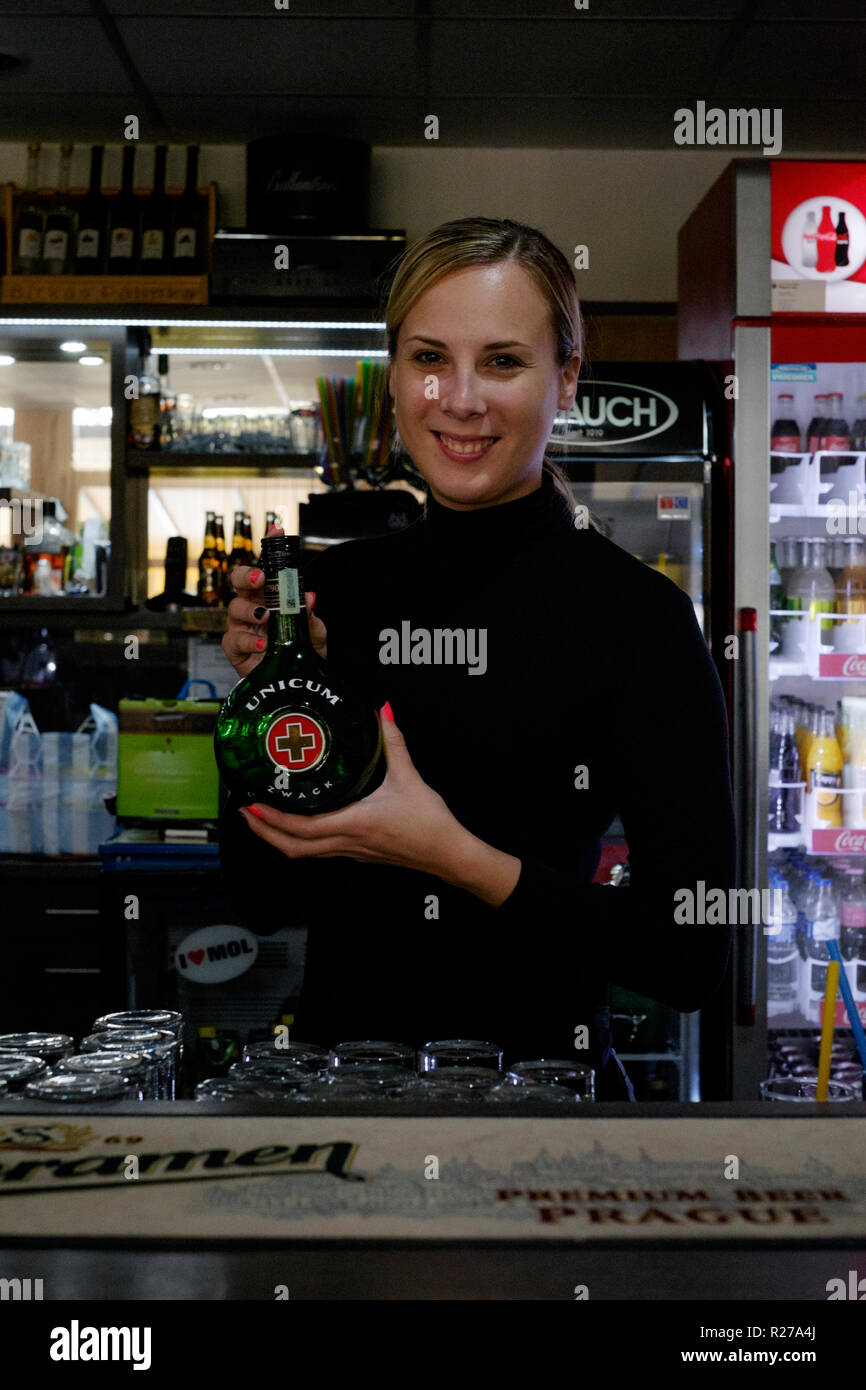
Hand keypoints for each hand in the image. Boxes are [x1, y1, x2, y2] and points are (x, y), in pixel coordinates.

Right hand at [221, 523, 327, 677]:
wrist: (297, 684)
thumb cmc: (302, 653)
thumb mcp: (315, 635)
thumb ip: (311, 618)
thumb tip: (309, 596)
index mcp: (270, 596)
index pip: (267, 567)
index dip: (269, 546)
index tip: (277, 529)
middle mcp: (252, 607)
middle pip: (238, 582)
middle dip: (246, 576)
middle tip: (259, 580)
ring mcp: (241, 628)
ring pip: (233, 610)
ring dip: (250, 611)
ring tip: (266, 618)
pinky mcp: (235, 649)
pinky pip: (233, 640)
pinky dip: (248, 641)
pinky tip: (262, 645)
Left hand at [238, 706, 468, 878]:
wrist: (448, 854)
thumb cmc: (428, 822)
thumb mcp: (409, 776)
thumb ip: (393, 741)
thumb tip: (382, 712)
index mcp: (352, 824)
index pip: (299, 828)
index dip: (270, 819)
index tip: (250, 806)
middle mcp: (345, 843)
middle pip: (292, 847)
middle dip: (264, 832)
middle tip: (245, 813)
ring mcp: (351, 852)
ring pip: (305, 853)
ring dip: (280, 838)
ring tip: (265, 819)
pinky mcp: (360, 854)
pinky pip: (321, 851)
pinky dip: (302, 840)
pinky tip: (302, 824)